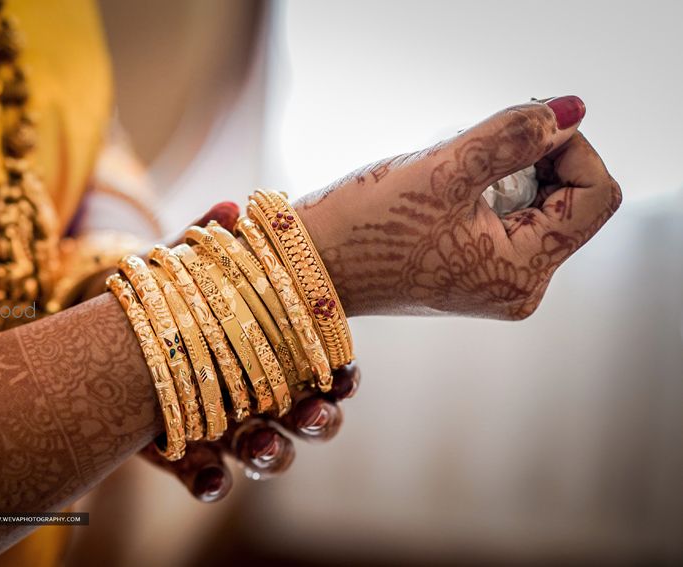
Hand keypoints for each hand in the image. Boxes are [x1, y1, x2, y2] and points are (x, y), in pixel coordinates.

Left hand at [137, 203, 359, 500]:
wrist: (103, 341)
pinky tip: (213, 479)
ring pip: (268, 451)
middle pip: (306, 416)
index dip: (341, 376)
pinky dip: (213, 481)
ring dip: (274, 453)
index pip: (321, 367)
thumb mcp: (182, 273)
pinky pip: (210, 476)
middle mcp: (258, 395)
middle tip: (315, 415)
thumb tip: (232, 205)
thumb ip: (207, 247)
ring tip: (264, 448)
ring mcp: (226, 428)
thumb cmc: (164, 303)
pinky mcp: (188, 453)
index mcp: (271, 352)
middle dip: (318, 420)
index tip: (346, 375)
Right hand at [296, 96, 621, 319]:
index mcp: (521, 274)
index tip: (524, 124)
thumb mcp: (444, 170)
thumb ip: (514, 134)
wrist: (310, 265)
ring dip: (506, 173)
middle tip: (477, 146)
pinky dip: (489, 192)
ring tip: (451, 172)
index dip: (571, 148)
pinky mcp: (473, 274)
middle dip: (533, 161)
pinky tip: (445, 190)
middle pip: (570, 202)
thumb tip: (570, 109)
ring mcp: (495, 284)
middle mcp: (518, 288)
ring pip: (538, 207)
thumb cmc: (366, 228)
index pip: (595, 196)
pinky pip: (507, 221)